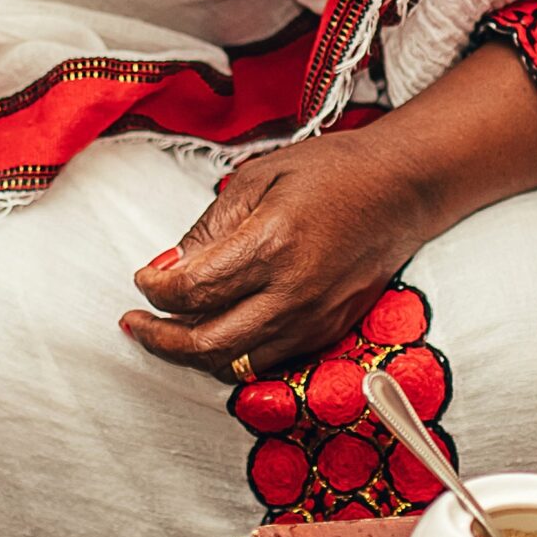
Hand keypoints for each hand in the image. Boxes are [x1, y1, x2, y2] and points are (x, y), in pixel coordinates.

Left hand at [122, 125, 434, 379]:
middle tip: (135, 323)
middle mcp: (294, 292)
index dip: (155, 291)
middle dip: (159, 338)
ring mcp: (314, 319)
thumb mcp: (257, 178)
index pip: (193, 290)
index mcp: (272, 245)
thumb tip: (166, 267)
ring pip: (235, 363)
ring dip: (191, 353)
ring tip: (165, 331)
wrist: (402, 189)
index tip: (143, 279)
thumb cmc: (331, 173)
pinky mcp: (327, 332)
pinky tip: (212, 331)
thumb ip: (208, 228)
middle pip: (208, 343)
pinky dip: (230, 354)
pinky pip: (266, 361)